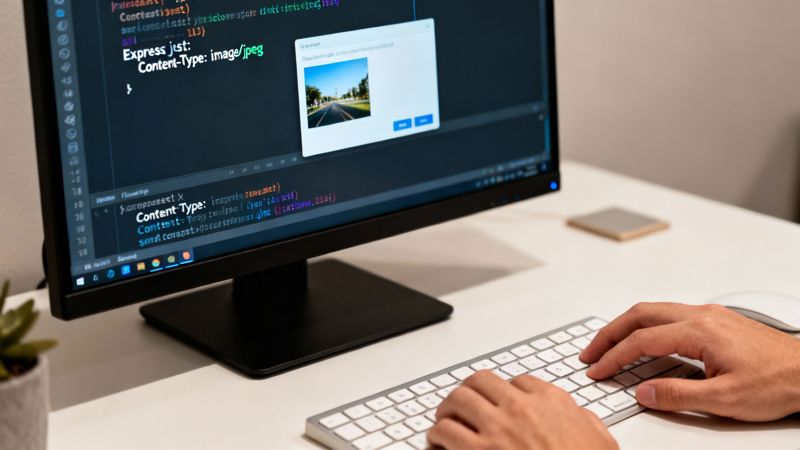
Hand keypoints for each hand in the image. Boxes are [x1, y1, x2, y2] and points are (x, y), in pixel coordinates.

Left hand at [428, 371, 617, 449]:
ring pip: (457, 400)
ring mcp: (498, 428)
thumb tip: (583, 418)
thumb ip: (587, 423)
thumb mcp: (601, 442)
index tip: (498, 401)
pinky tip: (437, 443)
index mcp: (551, 401)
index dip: (505, 392)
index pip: (518, 381)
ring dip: (448, 410)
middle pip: (480, 381)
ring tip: (445, 421)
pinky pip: (445, 432)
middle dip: (469, 392)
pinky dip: (437, 436)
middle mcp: (520, 408)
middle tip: (463, 405)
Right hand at [581, 302, 799, 420]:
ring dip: (626, 327)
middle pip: (640, 314)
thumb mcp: (725, 399)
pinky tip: (643, 341)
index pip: (642, 340)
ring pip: (653, 310)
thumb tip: (643, 392)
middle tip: (590, 352)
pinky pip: (669, 315)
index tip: (597, 369)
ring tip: (608, 346)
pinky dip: (645, 326)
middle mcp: (701, 315)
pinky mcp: (716, 320)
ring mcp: (709, 315)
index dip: (613, 356)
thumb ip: (677, 395)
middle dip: (609, 333)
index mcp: (700, 331)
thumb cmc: (777, 382)